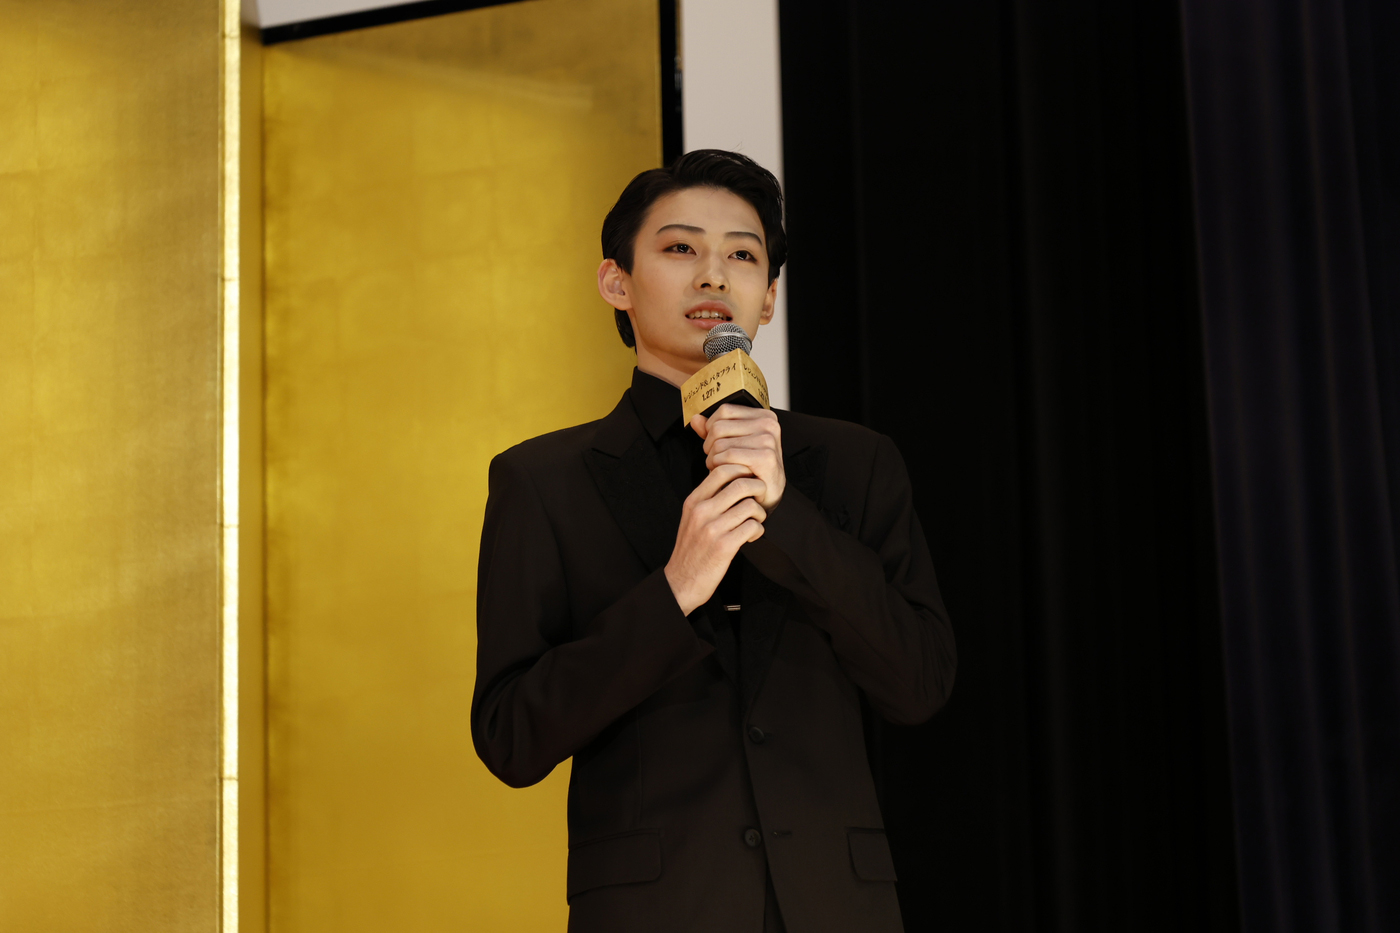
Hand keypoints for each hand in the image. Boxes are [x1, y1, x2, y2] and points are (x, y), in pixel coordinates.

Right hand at [664, 463, 767, 614]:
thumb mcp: (691, 518)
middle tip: (761, 498)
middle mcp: (702, 512)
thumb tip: (732, 480)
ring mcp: (713, 529)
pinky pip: (753, 527)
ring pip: (750, 506)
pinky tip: (752, 536)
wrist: (681, 582)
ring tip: (755, 521)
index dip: (741, 470)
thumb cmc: (691, 549)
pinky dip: (758, 530)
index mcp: (693, 502)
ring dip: (760, 513)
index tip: (749, 480)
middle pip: (740, 484)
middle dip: (758, 488)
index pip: (721, 470)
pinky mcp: (725, 546)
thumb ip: (707, 499)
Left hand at [691, 404, 785, 511]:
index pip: (724, 410)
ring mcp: (768, 440)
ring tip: (721, 468)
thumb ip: (714, 430)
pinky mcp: (765, 457)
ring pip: (720, 443)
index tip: (715, 443)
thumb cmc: (752, 468)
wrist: (770, 493)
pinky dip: (720, 467)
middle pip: (719, 427)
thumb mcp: (733, 444)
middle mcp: (768, 424)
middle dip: (710, 446)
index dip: (711, 428)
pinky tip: (726, 474)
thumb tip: (696, 418)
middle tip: (716, 460)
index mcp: (763, 415)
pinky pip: (728, 456)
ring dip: (713, 460)